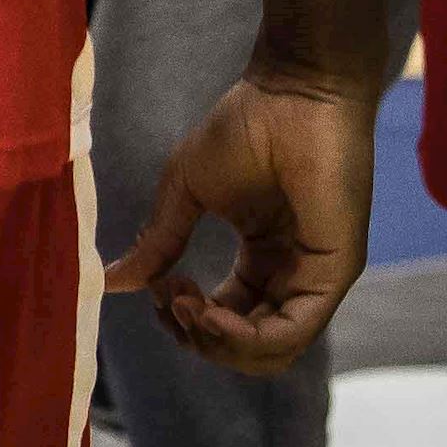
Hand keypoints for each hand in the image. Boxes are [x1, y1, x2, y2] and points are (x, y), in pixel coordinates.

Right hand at [112, 65, 377, 373]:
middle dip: (200, 339)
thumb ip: (158, 242)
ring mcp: (314, 279)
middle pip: (248, 347)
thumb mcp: (186, 192)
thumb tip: (113, 282)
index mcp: (261, 261)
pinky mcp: (333, 274)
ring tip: (189, 309)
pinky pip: (293, 331)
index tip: (160, 288)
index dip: (187, 320)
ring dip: (220, 344)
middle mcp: (289, 277)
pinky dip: (248, 337)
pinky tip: (212, 314)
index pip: (227, 320)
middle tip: (172, 302)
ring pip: (273, 351)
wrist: (293, 96)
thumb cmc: (245, 129)